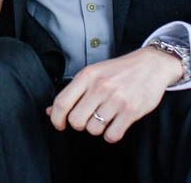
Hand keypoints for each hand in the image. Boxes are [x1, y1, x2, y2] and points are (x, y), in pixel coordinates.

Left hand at [47, 47, 182, 142]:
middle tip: (86, 118)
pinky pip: (113, 135)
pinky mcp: (131, 111)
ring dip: (96, 128)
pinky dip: (110, 135)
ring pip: (94, 129)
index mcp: (86, 76)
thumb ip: (72, 92)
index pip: (62, 102)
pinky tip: (114, 125)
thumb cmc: (117, 70)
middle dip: (78, 124)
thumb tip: (50, 111)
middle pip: (76, 120)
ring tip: (103, 118)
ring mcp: (116, 100)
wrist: (149, 65)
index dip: (56, 118)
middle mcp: (99, 87)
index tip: (58, 124)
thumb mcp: (92, 74)